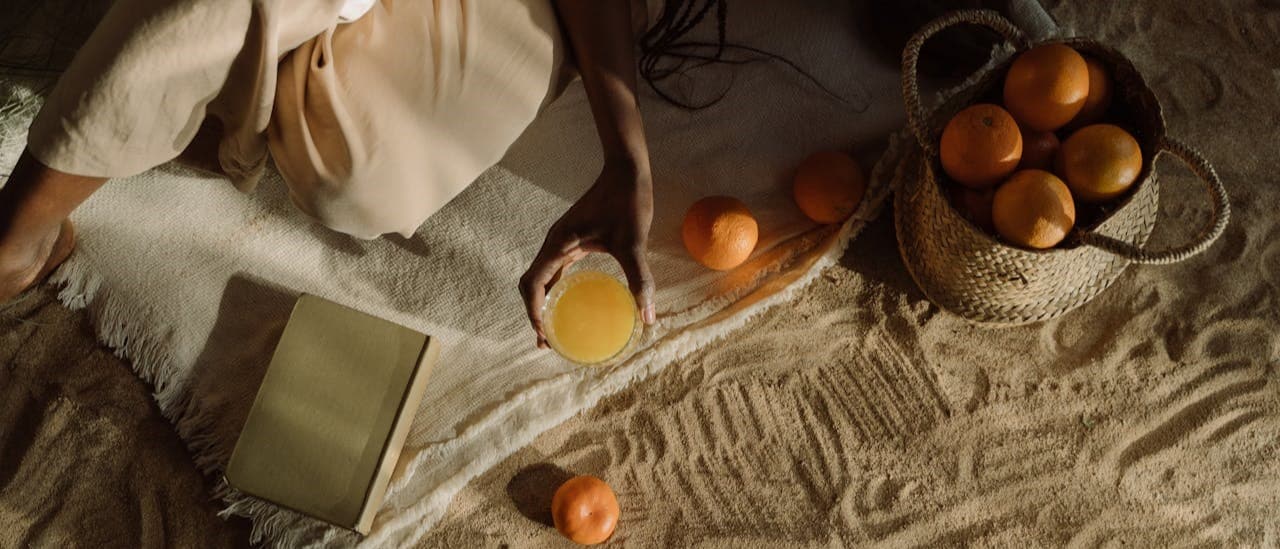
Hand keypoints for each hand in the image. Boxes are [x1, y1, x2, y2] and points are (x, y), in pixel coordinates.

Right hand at [520, 161, 655, 347]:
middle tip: (547, 341)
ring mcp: (561, 242)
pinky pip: (556, 270)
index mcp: (559, 244)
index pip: (532, 284)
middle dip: (534, 314)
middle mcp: (554, 244)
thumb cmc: (627, 202)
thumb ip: (639, 278)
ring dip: (543, 303)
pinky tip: (570, 303)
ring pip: (542, 278)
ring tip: (553, 329)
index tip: (544, 334)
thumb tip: (648, 316)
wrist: (625, 171)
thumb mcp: (632, 244)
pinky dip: (556, 290)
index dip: (533, 311)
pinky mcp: (572, 240)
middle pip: (532, 284)